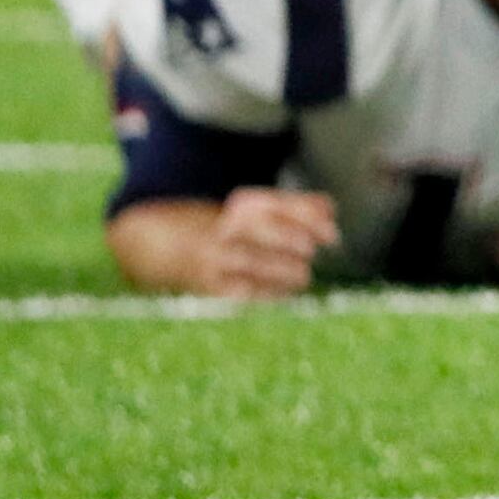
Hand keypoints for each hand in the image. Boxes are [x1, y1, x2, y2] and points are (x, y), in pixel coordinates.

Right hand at [198, 187, 337, 298]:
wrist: (167, 245)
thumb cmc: (229, 227)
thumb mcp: (255, 210)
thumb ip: (295, 207)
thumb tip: (329, 210)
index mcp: (242, 205)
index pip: (276, 204)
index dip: (306, 216)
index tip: (331, 232)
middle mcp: (227, 227)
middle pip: (259, 229)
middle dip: (289, 238)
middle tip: (313, 250)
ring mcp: (216, 256)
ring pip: (250, 260)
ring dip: (281, 269)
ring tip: (304, 276)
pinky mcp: (209, 284)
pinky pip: (239, 289)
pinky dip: (265, 293)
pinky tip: (285, 294)